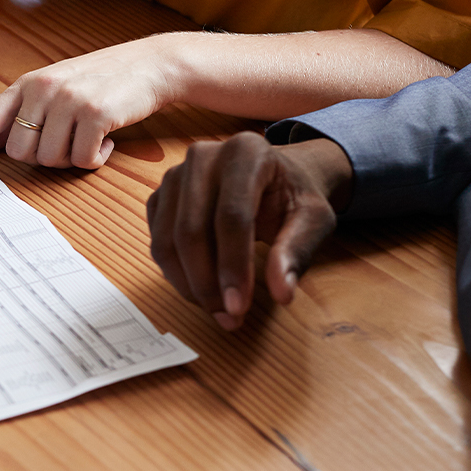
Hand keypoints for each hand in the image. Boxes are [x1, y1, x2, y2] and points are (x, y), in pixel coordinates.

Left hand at [0, 35, 184, 184]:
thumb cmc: (102, 83)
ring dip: (73, 159)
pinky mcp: (95, 113)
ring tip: (92, 137)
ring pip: (50, 160)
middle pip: (20, 153)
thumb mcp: (56, 88)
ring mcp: (68, 99)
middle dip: (44, 158)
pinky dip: (96, 160)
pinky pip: (82, 160)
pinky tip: (108, 140)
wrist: (151, 65)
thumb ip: (27, 113)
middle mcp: (42, 88)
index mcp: (27, 83)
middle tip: (70, 142)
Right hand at [146, 133, 352, 329]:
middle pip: (191, 229)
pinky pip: (157, 241)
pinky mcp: (160, 196)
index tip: (239, 307)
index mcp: (246, 152)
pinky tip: (200, 289)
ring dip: (187, 284)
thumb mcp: (313, 220)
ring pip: (167, 239)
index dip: (233, 266)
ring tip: (215, 310)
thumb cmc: (294, 197)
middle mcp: (202, 156)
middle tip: (227, 317)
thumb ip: (297, 252)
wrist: (274, 177)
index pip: (232, 216)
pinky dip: (175, 273)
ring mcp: (174, 175)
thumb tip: (281, 293)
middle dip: (206, 282)